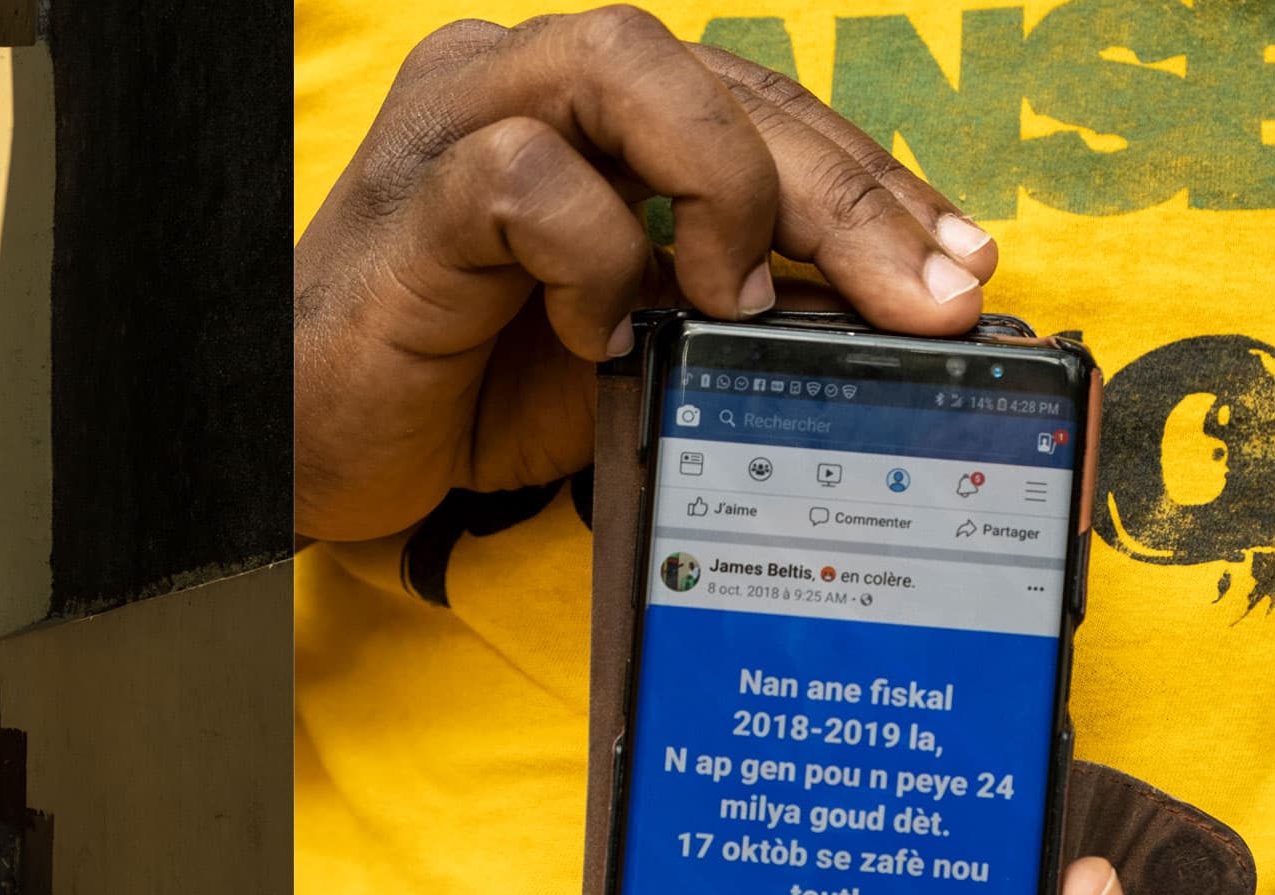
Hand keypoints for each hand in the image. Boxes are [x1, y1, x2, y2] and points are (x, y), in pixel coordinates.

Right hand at [294, 9, 998, 541]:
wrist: (313, 450)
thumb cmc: (462, 391)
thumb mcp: (640, 348)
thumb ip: (737, 308)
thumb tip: (884, 315)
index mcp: (589, 107)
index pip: (758, 105)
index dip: (871, 178)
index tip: (961, 262)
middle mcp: (527, 80)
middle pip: (721, 79)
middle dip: (845, 189)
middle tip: (929, 293)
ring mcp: (466, 117)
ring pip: (631, 64)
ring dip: (724, 180)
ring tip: (744, 292)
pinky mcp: (418, 188)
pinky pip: (532, 172)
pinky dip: (591, 253)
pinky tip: (599, 332)